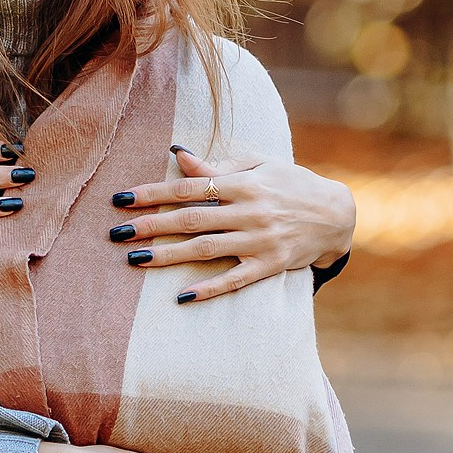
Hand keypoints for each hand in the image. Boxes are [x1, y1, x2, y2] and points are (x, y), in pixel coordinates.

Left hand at [107, 148, 355, 301]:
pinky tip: (181, 297)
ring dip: (168, 256)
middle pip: (190, 219)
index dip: (153, 193)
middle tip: (115, 232)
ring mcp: (259, 241)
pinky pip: (234, 280)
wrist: (337, 214)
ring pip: (205, 249)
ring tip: (134, 259)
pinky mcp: (269, 266)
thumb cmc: (290, 183)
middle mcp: (248, 212)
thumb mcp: (259, 165)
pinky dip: (208, 289)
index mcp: (243, 183)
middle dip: (150, 226)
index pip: (188, 188)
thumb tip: (178, 155)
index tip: (122, 199)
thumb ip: (217, 164)